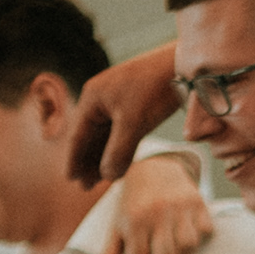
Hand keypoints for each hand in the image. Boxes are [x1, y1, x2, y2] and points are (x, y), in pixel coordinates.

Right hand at [68, 46, 183, 189]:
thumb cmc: (154, 89)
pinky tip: (120, 164)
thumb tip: (107, 176)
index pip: (78, 135)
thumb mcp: (134, 123)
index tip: (70, 180)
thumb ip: (118, 151)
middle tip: (86, 187)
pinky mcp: (135, 105)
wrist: (183, 66)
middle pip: (90, 137)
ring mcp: (118, 101)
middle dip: (89, 162)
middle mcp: (101, 99)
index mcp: (93, 99)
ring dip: (103, 157)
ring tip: (101, 180)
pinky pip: (121, 131)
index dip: (74, 159)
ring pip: (106, 135)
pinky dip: (119, 148)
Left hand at [91, 151, 217, 253]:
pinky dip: (200, 244)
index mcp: (133, 222)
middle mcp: (156, 214)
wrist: (154, 166)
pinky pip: (205, 232)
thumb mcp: (117, 228)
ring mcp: (179, 208)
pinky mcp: (198, 202)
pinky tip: (190, 247)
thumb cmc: (132, 203)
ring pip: (188, 249)